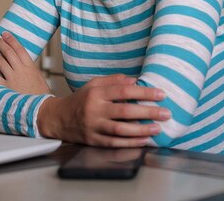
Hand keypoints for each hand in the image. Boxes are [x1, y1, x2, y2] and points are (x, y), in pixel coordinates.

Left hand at [0, 31, 50, 94]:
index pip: (19, 49)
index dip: (11, 40)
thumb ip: (29, 71)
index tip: (5, 34)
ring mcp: (12, 79)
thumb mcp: (38, 79)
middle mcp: (20, 70)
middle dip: (0, 43)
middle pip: (8, 52)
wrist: (40, 109)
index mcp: (30, 67)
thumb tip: (23, 66)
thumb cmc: (41, 96)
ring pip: (0, 61)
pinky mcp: (5, 88)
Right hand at [37, 74, 169, 146]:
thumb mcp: (94, 84)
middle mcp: (95, 110)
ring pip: (121, 130)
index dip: (144, 93)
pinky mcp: (93, 141)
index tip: (161, 94)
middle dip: (148, 112)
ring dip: (142, 130)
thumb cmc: (81, 99)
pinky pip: (114, 143)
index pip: (123, 91)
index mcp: (96, 93)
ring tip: (158, 128)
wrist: (58, 118)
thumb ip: (114, 80)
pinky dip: (131, 143)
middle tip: (166, 113)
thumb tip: (135, 80)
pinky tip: (144, 140)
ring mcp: (94, 127)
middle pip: (125, 111)